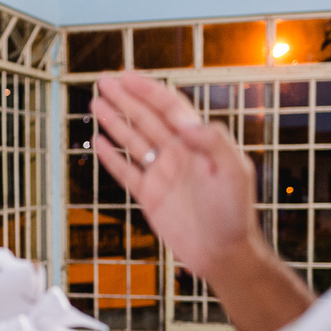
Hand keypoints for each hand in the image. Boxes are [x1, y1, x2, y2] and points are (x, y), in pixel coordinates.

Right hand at [90, 73, 266, 282]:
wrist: (223, 252)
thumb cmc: (235, 214)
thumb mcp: (234, 171)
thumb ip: (214, 142)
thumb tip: (185, 123)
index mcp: (197, 143)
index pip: (169, 108)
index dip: (147, 90)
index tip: (126, 77)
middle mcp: (177, 154)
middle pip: (145, 118)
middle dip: (124, 98)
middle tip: (103, 82)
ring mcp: (162, 174)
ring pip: (132, 140)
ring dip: (114, 121)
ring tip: (96, 103)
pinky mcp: (150, 196)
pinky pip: (126, 172)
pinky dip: (111, 158)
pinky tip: (99, 142)